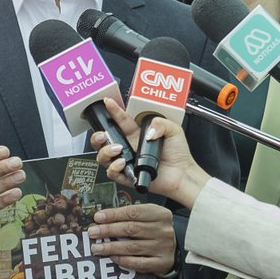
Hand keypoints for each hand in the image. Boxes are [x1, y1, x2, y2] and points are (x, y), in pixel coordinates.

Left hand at [87, 203, 176, 274]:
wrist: (174, 249)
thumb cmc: (154, 230)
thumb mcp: (148, 217)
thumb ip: (129, 216)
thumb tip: (102, 219)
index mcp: (160, 214)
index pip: (133, 212)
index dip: (114, 215)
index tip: (98, 217)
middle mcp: (163, 230)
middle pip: (131, 229)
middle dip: (109, 230)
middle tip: (93, 232)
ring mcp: (163, 247)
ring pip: (132, 247)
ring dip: (111, 247)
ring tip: (96, 247)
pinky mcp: (161, 263)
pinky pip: (138, 263)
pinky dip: (123, 260)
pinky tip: (112, 258)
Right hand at [91, 98, 206, 209]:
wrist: (183, 174)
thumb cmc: (179, 154)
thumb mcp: (173, 130)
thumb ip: (161, 123)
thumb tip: (148, 130)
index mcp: (136, 134)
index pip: (120, 121)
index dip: (113, 111)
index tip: (108, 102)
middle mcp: (129, 147)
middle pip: (103, 140)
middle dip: (96, 136)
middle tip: (101, 134)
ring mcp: (127, 161)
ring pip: (103, 156)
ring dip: (105, 151)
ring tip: (117, 149)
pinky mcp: (128, 176)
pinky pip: (112, 173)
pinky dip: (114, 168)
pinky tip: (122, 162)